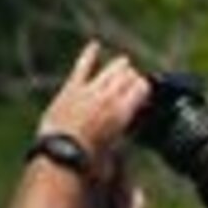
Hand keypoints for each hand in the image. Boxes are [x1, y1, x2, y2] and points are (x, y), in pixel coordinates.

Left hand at [38, 42, 152, 171]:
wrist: (61, 154)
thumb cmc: (91, 161)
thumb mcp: (117, 153)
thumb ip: (123, 138)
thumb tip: (123, 137)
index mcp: (125, 112)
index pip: (143, 88)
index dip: (145, 89)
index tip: (145, 94)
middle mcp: (110, 97)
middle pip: (128, 77)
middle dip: (132, 78)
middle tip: (134, 83)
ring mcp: (90, 90)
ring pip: (110, 71)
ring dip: (118, 67)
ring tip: (123, 63)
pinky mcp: (71, 89)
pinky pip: (82, 67)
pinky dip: (88, 55)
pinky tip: (94, 45)